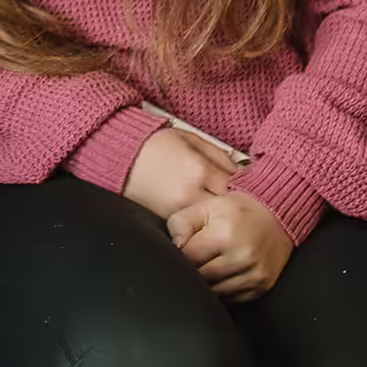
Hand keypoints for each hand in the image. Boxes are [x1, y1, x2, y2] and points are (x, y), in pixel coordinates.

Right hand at [122, 125, 236, 224]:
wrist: (118, 154)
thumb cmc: (153, 143)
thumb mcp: (190, 138)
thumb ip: (218, 154)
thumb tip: (241, 170)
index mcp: (200, 170)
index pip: (237, 187)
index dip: (245, 188)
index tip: (248, 188)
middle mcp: (191, 194)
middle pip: (227, 209)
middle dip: (234, 207)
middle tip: (240, 205)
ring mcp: (178, 211)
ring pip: (211, 224)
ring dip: (218, 219)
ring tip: (222, 213)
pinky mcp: (165, 221)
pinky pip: (193, 228)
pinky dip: (200, 224)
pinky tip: (202, 217)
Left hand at [165, 188, 293, 301]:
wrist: (276, 217)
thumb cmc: (237, 211)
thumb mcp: (205, 206)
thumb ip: (181, 222)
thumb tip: (174, 245)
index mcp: (224, 236)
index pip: (188, 257)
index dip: (181, 254)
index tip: (184, 249)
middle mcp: (242, 258)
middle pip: (201, 277)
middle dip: (193, 269)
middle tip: (197, 257)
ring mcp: (254, 275)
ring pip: (215, 292)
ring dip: (208, 283)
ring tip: (209, 265)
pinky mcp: (261, 287)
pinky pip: (233, 298)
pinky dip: (224, 290)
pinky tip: (223, 275)